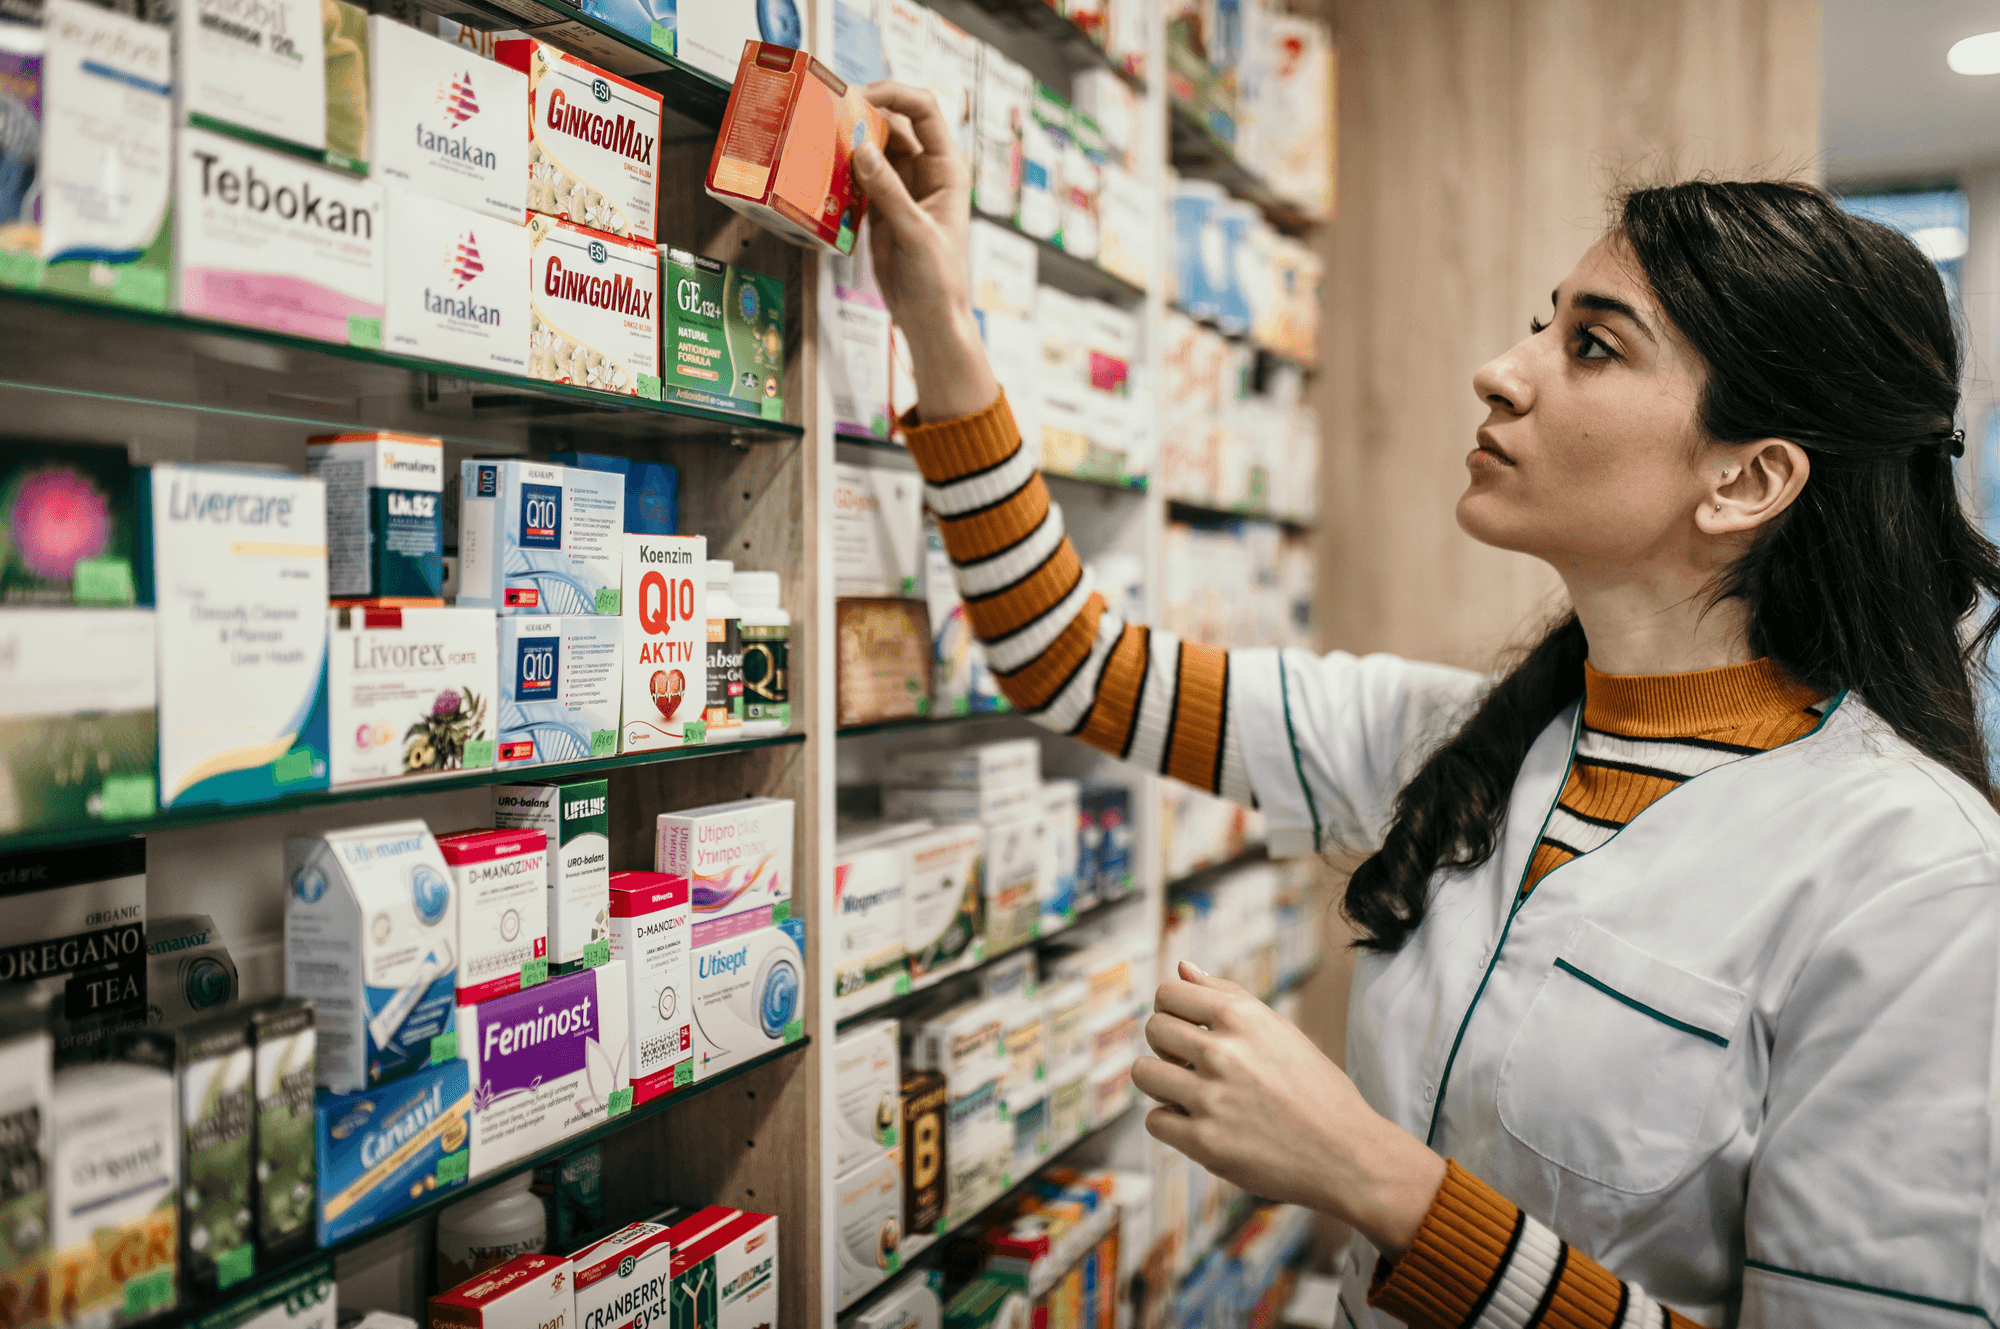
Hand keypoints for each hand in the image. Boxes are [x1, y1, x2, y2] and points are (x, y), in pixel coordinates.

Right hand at [854, 81, 998, 421]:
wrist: (929, 319)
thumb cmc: (939, 281)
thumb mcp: (915, 233)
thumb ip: (889, 191)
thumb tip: (862, 148)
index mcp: (947, 169)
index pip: (924, 111)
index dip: (895, 94)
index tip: (860, 95)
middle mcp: (925, 172)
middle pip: (893, 123)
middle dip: (862, 114)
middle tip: (828, 113)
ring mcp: (901, 188)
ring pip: (872, 148)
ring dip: (848, 142)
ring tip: (818, 136)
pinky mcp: (881, 206)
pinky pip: (858, 177)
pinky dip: (840, 171)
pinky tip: (820, 168)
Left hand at [1133, 961, 1446, 1258]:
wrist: (1348, 1154)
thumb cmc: (1315, 1089)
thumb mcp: (1278, 1030)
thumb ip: (1226, 996)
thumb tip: (1182, 967)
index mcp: (1241, 1017)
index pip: (1167, 993)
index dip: (1171, 1010)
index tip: (1186, 1029)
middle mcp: (1222, 1052)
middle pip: (1153, 1029)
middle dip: (1166, 1045)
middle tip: (1192, 1064)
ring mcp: (1211, 1099)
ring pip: (1144, 1074)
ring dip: (1162, 1083)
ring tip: (1190, 1093)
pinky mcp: (1205, 1143)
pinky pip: (1156, 1121)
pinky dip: (1172, 1124)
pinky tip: (1201, 1124)